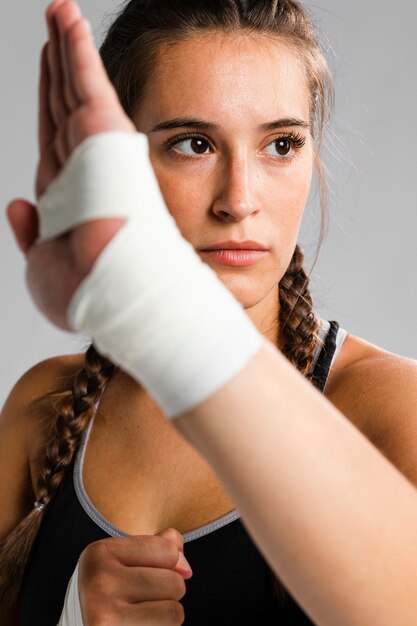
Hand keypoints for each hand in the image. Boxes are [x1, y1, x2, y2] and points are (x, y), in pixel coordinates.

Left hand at [6, 0, 135, 329]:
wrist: (116, 292)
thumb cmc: (88, 291)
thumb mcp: (42, 265)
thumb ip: (30, 232)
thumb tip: (15, 205)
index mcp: (67, 194)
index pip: (54, 136)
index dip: (50, 101)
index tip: (50, 71)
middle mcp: (81, 167)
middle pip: (63, 103)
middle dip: (59, 64)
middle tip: (56, 25)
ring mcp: (94, 151)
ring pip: (73, 87)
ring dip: (65, 47)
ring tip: (59, 11)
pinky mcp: (104, 137)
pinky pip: (86, 84)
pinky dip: (76, 51)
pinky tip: (67, 20)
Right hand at [78, 528, 192, 625]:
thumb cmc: (109, 591)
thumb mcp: (125, 560)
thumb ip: (158, 547)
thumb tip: (185, 568)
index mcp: (100, 552)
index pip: (168, 550)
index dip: (170, 563)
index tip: (148, 572)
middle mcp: (99, 581)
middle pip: (174, 583)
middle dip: (168, 593)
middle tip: (143, 600)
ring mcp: (104, 614)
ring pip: (174, 612)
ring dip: (165, 615)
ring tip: (141, 615)